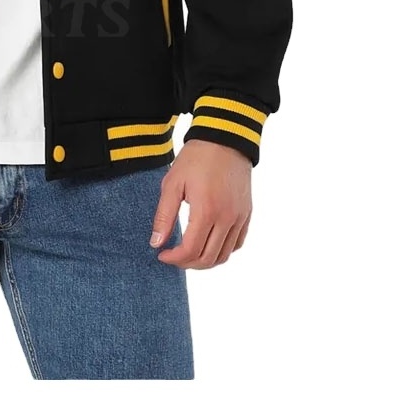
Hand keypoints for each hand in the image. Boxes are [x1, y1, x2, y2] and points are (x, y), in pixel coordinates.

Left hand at [149, 139, 252, 267]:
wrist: (224, 139)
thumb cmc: (196, 158)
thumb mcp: (173, 183)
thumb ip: (164, 216)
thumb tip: (156, 243)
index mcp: (207, 211)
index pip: (191, 251)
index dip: (174, 259)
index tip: (161, 254)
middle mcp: (227, 219)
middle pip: (208, 259)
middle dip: (187, 263)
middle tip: (173, 256)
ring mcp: (239, 217)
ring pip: (224, 255)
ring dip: (205, 261)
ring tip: (188, 253)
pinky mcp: (247, 213)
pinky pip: (237, 243)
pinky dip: (222, 251)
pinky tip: (208, 243)